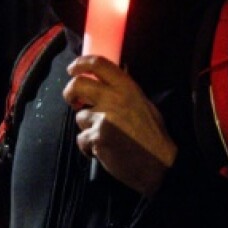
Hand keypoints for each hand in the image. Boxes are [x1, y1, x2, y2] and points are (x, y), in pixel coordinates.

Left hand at [63, 55, 176, 195]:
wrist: (158, 163)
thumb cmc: (152, 136)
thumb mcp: (143, 104)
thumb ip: (124, 93)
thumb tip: (105, 84)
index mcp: (127, 88)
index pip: (98, 64)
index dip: (80, 63)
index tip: (72, 69)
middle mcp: (114, 98)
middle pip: (78, 84)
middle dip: (69, 92)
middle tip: (73, 101)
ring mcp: (104, 117)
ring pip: (80, 117)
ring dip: (88, 129)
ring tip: (105, 138)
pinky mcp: (97, 137)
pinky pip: (82, 139)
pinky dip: (89, 148)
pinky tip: (103, 151)